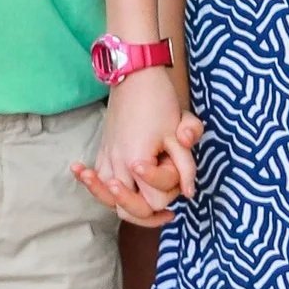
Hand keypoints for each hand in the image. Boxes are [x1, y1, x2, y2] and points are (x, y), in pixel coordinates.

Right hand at [74, 111, 202, 226]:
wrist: (134, 73)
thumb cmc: (159, 101)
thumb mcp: (178, 133)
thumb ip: (185, 167)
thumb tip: (189, 193)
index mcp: (135, 161)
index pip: (153, 200)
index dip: (169, 191)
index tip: (176, 171)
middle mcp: (116, 164)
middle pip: (126, 210)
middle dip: (147, 215)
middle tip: (167, 212)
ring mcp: (106, 157)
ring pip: (108, 200)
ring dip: (124, 206)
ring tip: (145, 206)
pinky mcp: (102, 150)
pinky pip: (98, 180)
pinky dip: (100, 189)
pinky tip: (107, 187)